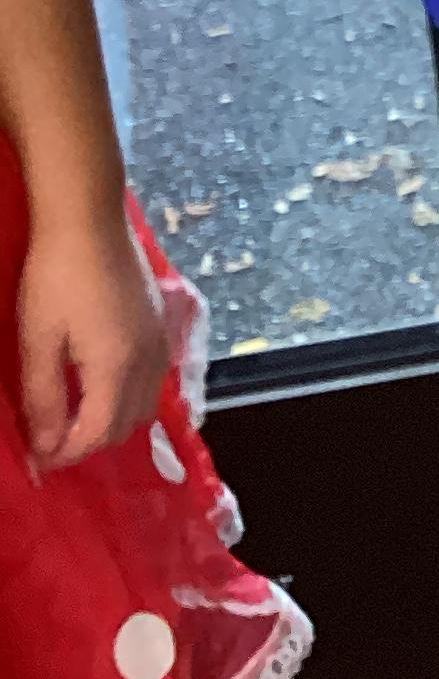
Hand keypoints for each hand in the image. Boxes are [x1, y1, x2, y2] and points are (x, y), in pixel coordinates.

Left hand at [19, 204, 169, 469]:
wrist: (88, 219)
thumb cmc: (55, 278)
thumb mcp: (38, 341)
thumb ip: (44, 400)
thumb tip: (46, 448)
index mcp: (117, 368)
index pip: (97, 435)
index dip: (65, 455)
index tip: (37, 459)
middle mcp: (149, 361)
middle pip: (126, 426)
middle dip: (89, 442)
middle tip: (51, 438)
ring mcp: (160, 340)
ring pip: (145, 404)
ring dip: (111, 420)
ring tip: (74, 414)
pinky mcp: (161, 323)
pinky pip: (153, 379)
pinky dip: (128, 396)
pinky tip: (101, 382)